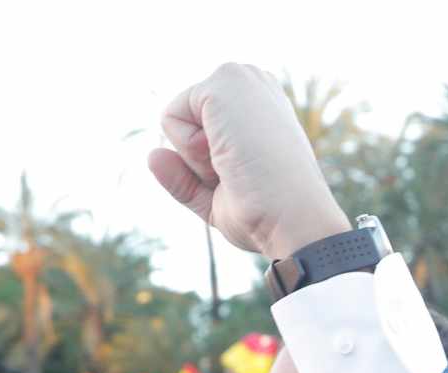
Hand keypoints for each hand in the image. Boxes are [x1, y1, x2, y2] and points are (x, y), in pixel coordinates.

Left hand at [149, 63, 348, 259]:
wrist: (295, 220)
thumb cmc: (267, 215)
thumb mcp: (216, 197)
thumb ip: (184, 177)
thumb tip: (152, 155)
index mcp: (257, 108)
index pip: (197, 131)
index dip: (207, 167)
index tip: (245, 179)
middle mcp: (251, 85)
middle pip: (183, 123)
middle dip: (197, 160)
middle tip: (240, 175)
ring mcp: (240, 78)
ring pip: (176, 119)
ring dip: (195, 157)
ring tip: (237, 165)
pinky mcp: (225, 80)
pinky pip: (170, 117)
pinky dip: (190, 149)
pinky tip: (228, 155)